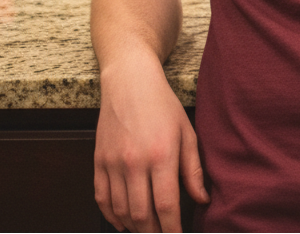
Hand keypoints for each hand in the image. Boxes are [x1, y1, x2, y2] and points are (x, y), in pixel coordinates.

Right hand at [94, 57, 208, 231]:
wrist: (130, 82)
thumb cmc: (162, 105)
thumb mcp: (186, 132)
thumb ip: (193, 169)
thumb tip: (201, 199)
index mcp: (161, 155)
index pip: (166, 205)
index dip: (172, 229)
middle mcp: (134, 163)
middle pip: (141, 215)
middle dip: (153, 233)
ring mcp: (113, 163)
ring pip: (121, 211)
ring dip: (134, 227)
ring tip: (147, 231)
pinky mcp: (98, 161)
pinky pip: (101, 199)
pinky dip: (111, 216)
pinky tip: (123, 222)